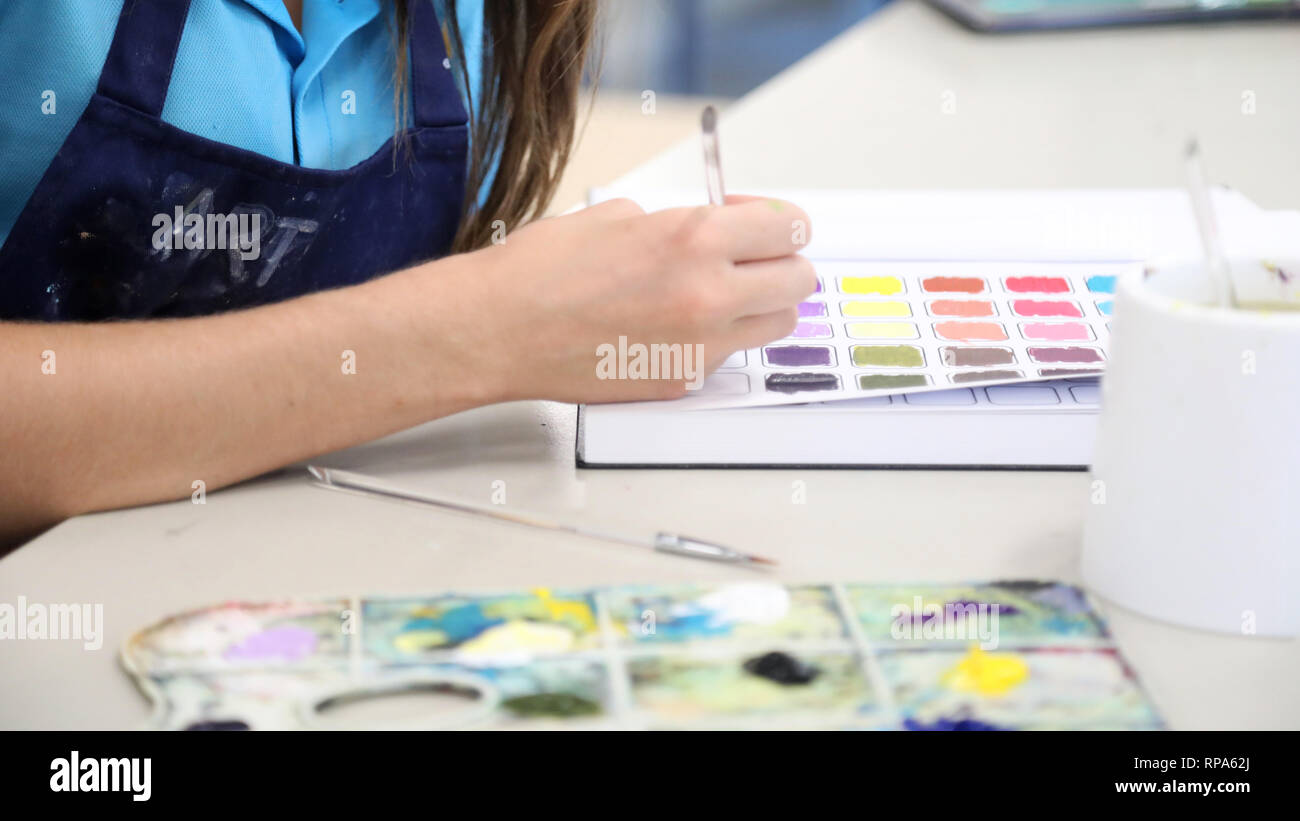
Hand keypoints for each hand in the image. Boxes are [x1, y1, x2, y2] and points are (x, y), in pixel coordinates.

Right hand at [468, 195, 814, 402]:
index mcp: (697, 239)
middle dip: (781, 264)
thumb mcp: (622, 214)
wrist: (501, 329)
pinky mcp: (682, 381)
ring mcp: (700, 345)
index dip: (778, 220)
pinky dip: (717, 338)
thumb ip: (684, 222)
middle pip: (800, 280)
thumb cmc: (544, 269)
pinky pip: (728, 355)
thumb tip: (717, 227)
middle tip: (752, 258)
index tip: (757, 221)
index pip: (790, 227)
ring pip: (777, 325)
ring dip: (761, 305)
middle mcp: (710, 294)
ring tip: (721, 294)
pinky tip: (677, 325)